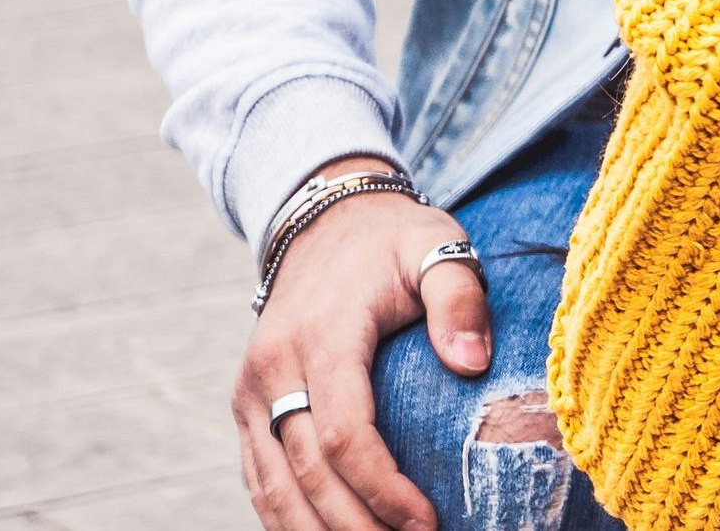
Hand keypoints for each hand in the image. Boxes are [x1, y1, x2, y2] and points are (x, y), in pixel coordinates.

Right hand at [232, 159, 480, 530]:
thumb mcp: (437, 245)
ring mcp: (251, 391)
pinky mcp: (247, 406)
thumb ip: (459, 298)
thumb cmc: (394, 241)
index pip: (343, 432)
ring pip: (272, 487)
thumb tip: (472, 362)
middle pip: (305, 473)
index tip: (428, 522)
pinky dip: (285, 518)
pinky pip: (259, 477)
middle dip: (354, 526)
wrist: (325, 219)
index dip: (381, 487)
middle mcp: (273, 369)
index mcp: (321, 336)